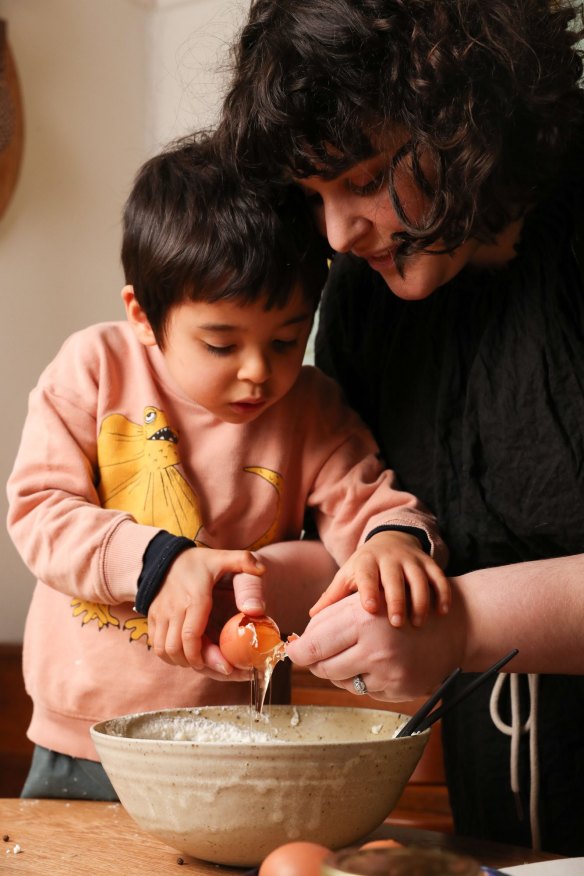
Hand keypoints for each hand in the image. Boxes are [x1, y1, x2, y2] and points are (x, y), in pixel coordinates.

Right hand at [148, 547, 264, 671]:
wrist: (166, 556)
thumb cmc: (199, 561)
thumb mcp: (223, 557)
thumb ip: (244, 561)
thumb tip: (262, 570)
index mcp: (194, 597)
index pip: (190, 636)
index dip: (204, 656)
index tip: (224, 666)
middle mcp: (173, 608)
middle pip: (177, 648)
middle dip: (197, 663)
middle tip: (219, 668)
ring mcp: (160, 614)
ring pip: (163, 650)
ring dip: (182, 662)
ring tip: (203, 662)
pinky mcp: (152, 618)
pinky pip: (156, 645)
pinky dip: (170, 656)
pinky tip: (188, 655)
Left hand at [286, 590, 465, 701]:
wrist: (451, 626)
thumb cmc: (398, 608)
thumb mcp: (363, 602)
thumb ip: (328, 619)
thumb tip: (295, 645)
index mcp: (363, 618)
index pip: (314, 645)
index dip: (298, 651)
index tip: (292, 652)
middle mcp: (376, 648)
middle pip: (324, 668)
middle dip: (315, 662)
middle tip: (315, 655)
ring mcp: (390, 673)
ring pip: (341, 682)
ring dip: (338, 670)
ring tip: (352, 653)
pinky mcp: (400, 691)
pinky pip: (364, 691)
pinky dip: (362, 678)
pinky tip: (375, 663)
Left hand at [309, 531, 449, 626]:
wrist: (392, 542)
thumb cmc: (365, 568)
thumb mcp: (348, 577)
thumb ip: (332, 597)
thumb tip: (311, 618)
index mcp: (366, 562)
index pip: (367, 574)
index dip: (369, 590)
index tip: (370, 609)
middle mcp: (390, 559)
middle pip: (394, 578)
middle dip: (397, 600)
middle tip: (398, 624)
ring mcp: (411, 561)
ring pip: (419, 579)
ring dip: (420, 601)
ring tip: (418, 624)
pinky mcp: (429, 564)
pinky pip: (438, 578)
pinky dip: (442, 594)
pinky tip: (441, 613)